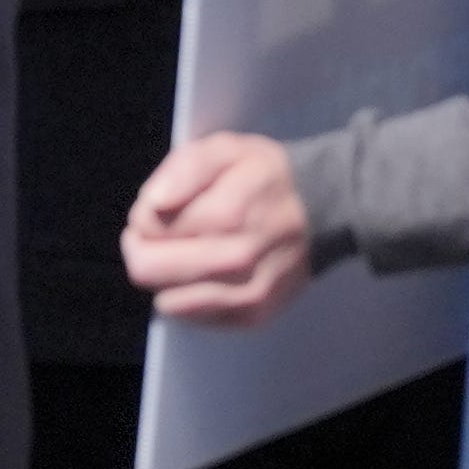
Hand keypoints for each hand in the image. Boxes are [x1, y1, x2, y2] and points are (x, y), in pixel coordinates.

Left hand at [121, 129, 315, 327]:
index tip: (159, 208)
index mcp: (225, 215)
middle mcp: (235, 262)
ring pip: (167, 302)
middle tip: (159, 234)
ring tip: (186, 253)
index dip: (142, 216)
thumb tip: (152, 204)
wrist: (326, 210)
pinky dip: (189, 297)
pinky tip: (206, 274)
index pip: (145, 229)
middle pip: (148, 272)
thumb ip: (184, 169)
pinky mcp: (253, 317)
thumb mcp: (226, 149)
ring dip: (166, 278)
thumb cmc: (266, 175)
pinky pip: (194, 319)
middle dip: (142, 249)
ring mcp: (245, 296)